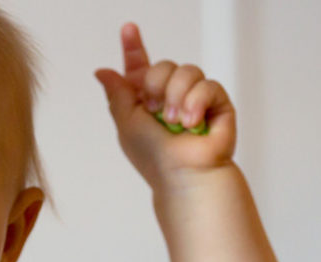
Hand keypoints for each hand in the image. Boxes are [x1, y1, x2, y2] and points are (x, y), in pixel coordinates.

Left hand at [95, 23, 236, 189]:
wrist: (181, 173)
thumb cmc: (153, 156)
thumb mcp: (126, 122)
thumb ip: (117, 93)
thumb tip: (102, 71)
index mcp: (145, 99)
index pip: (140, 67)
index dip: (134, 47)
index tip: (128, 28)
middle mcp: (170, 95)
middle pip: (163, 65)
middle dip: (156, 85)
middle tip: (155, 110)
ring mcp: (195, 97)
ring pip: (186, 70)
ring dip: (176, 96)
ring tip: (175, 122)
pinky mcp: (217, 102)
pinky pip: (208, 84)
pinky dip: (196, 103)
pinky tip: (192, 123)